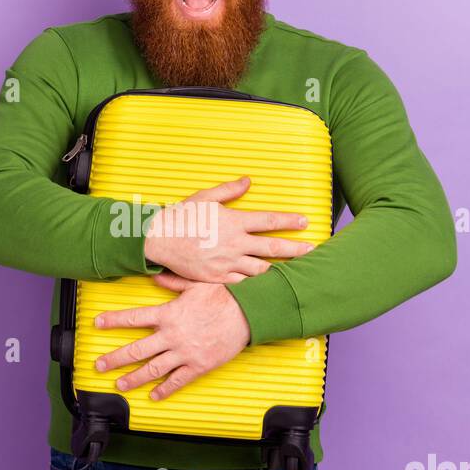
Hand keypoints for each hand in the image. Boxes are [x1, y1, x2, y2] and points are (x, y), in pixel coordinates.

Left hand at [93, 271, 251, 400]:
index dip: (113, 320)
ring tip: (119, 385)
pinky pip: (177, 381)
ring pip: (153, 369)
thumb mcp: (196, 284)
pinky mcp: (198, 365)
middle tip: (99, 366)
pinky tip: (154, 396)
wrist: (247, 314)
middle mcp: (172, 335)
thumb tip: (156, 277)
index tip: (98, 323)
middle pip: (137, 349)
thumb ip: (173, 283)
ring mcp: (184, 353)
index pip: (134, 318)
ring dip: (133, 378)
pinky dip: (164, 390)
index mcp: (169, 314)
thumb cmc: (224, 296)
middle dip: (115, 358)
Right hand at [141, 176, 313, 283]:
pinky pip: (242, 283)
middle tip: (311, 250)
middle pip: (272, 247)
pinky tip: (268, 287)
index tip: (305, 221)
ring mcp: (226, 263)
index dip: (289, 220)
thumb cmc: (180, 216)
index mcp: (233, 221)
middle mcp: (234, 243)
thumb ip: (229, 191)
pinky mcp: (217, 278)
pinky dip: (256, 285)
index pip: (269, 220)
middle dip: (295, 249)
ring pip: (261, 269)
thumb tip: (248, 182)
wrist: (158, 240)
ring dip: (279, 270)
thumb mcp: (204, 197)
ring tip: (295, 272)